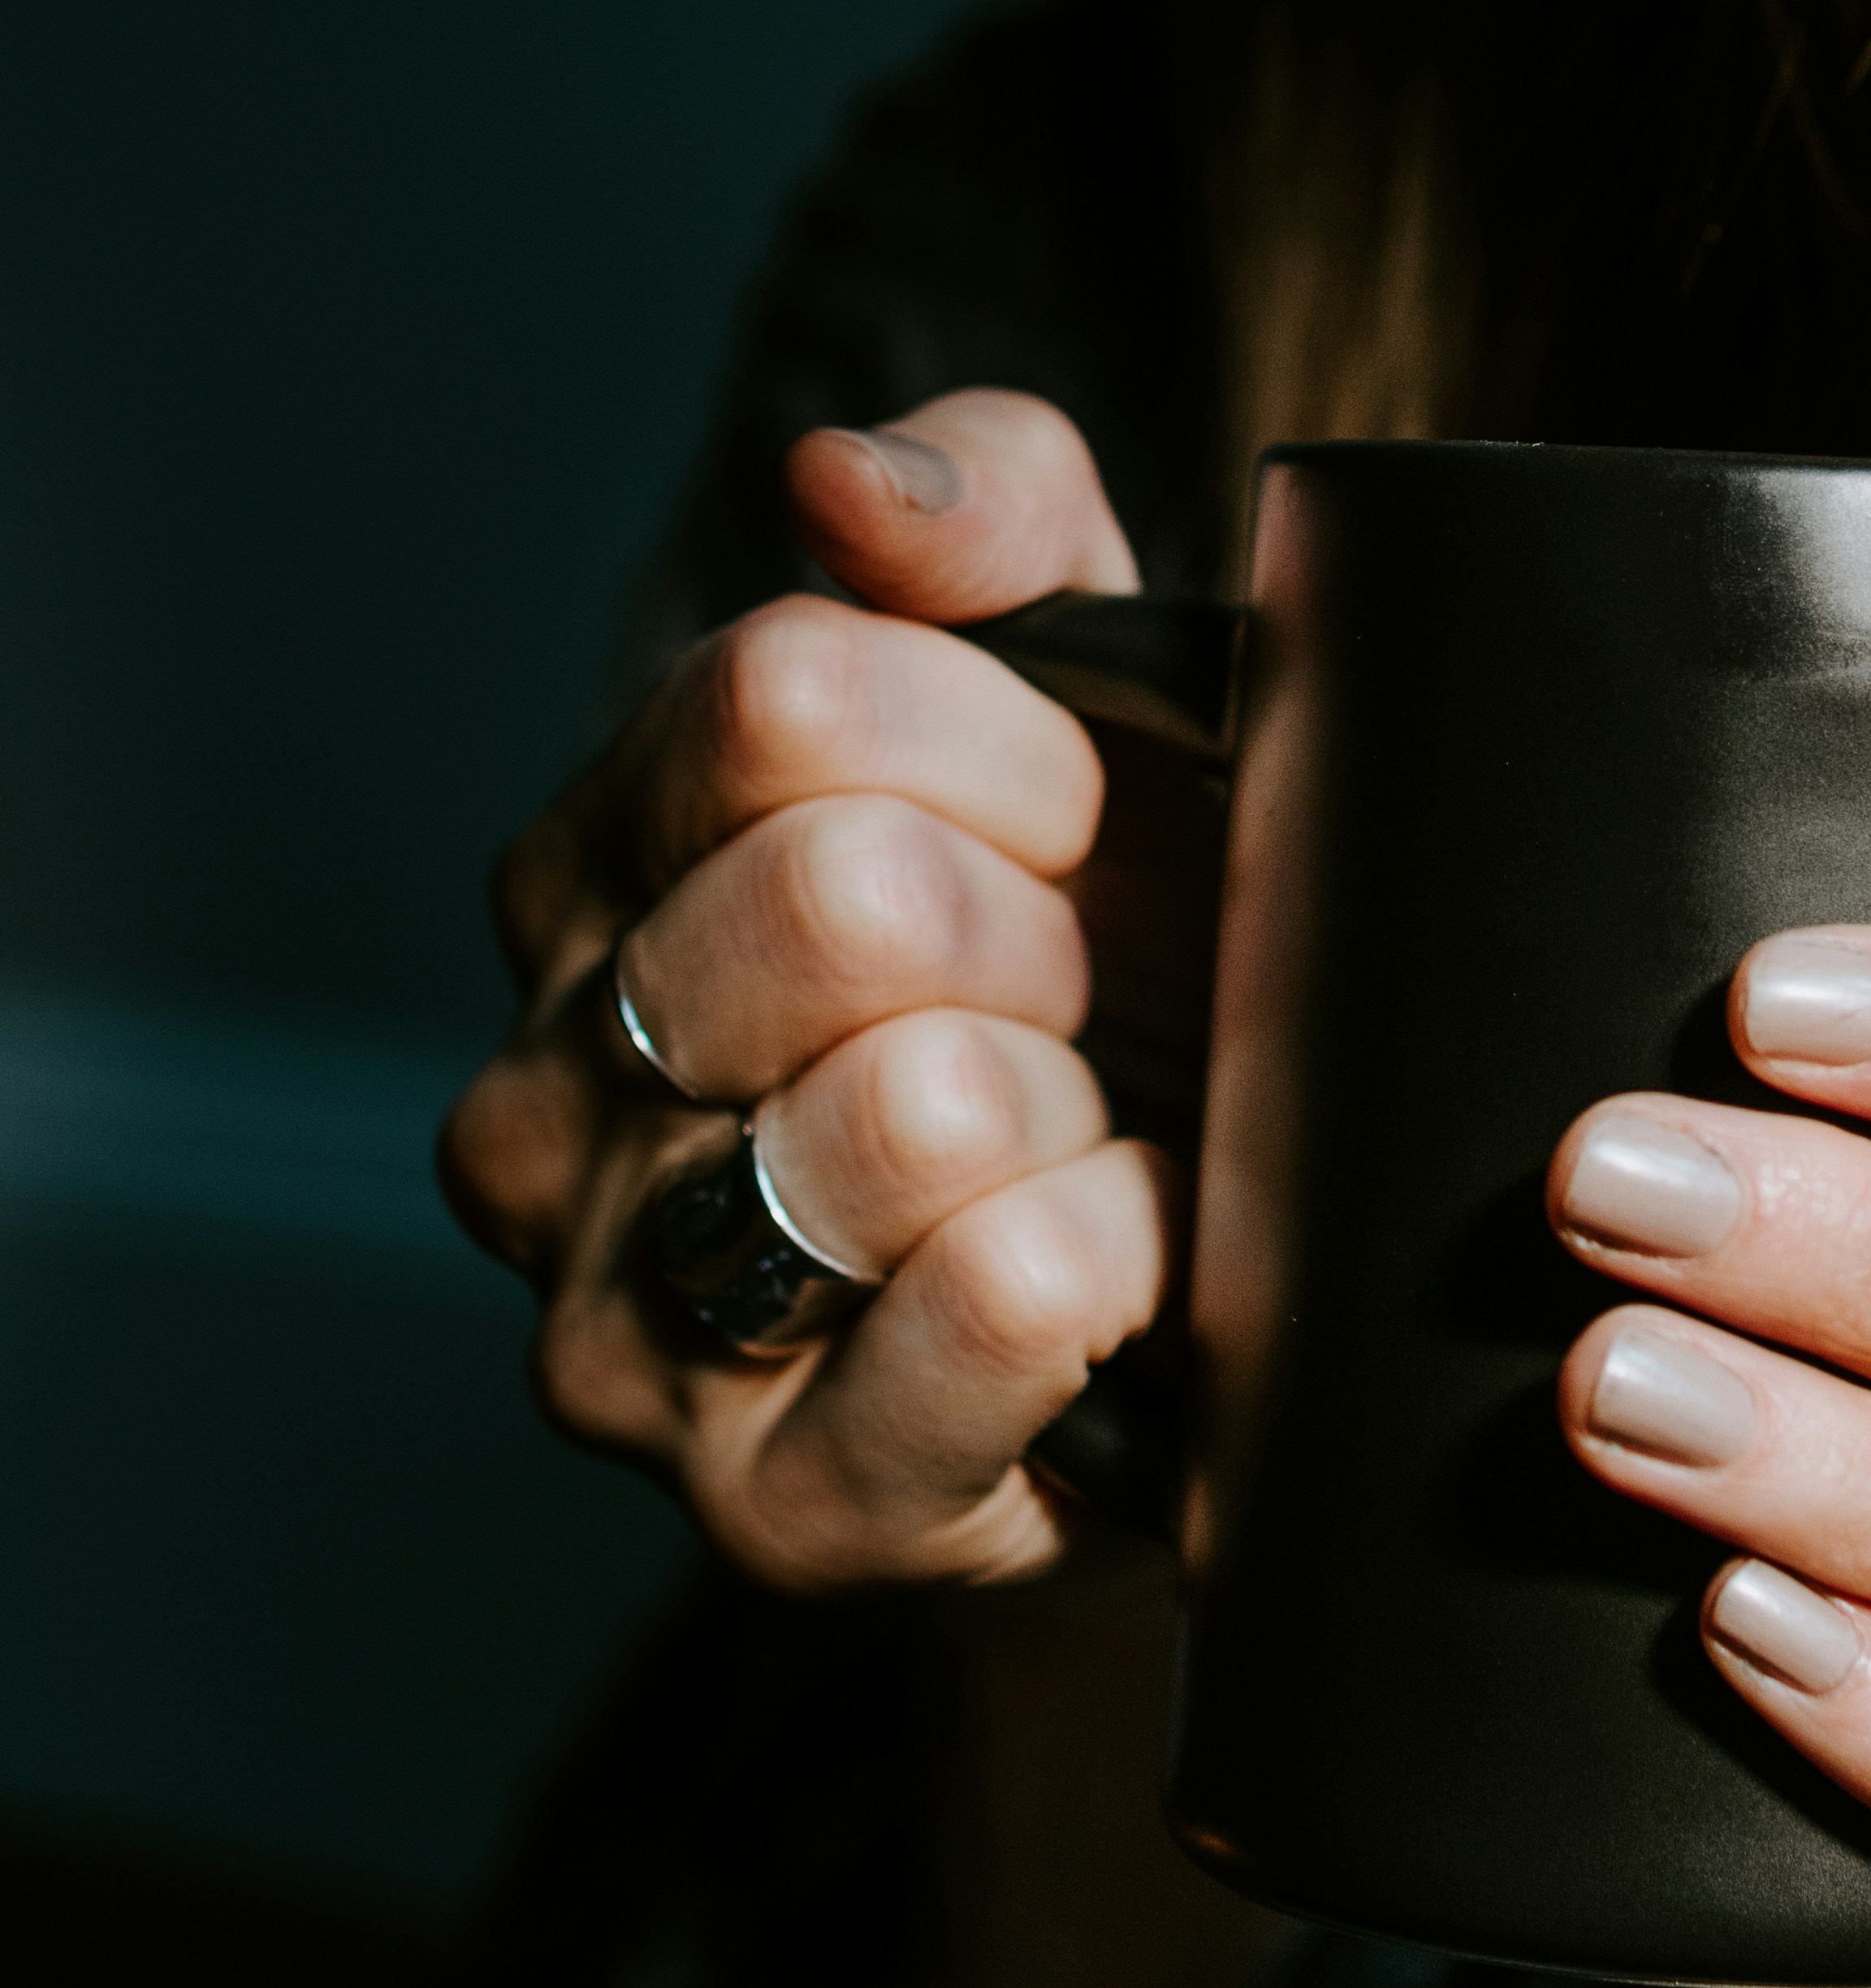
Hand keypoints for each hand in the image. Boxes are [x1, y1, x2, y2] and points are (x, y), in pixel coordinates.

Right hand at [440, 393, 1199, 1589]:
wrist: (1212, 1295)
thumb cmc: (1128, 960)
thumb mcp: (1091, 685)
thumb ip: (981, 520)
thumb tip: (840, 481)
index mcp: (589, 873)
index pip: (786, 697)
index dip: (1014, 741)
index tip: (1091, 812)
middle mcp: (541, 1095)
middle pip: (842, 897)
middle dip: (1056, 933)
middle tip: (1101, 1006)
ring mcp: (620, 1322)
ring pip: (913, 1110)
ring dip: (1093, 1114)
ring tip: (1102, 1144)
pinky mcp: (768, 1506)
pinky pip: (993, 1306)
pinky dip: (1131, 1260)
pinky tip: (1141, 1264)